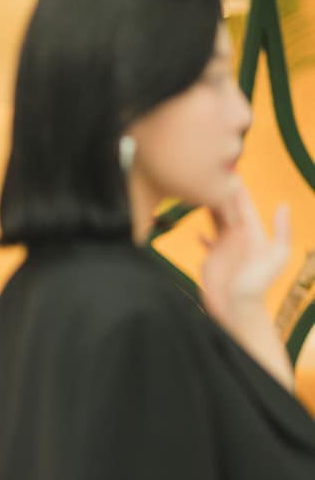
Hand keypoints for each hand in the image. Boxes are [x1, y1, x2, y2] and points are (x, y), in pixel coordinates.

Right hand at [200, 182, 289, 328]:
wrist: (238, 310)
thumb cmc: (257, 286)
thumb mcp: (275, 257)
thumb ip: (280, 231)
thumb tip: (283, 205)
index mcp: (252, 232)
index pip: (242, 204)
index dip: (236, 187)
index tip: (228, 168)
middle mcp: (237, 237)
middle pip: (228, 208)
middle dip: (220, 192)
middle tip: (207, 172)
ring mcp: (224, 248)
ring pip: (216, 220)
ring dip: (209, 206)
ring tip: (200, 191)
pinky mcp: (212, 260)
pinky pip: (207, 241)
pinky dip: (203, 232)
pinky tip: (196, 227)